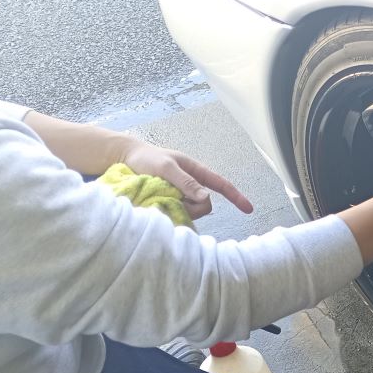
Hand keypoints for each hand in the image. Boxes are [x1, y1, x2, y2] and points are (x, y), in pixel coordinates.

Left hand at [121, 141, 253, 219]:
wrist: (123, 159)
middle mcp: (192, 186)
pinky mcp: (170, 204)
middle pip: (205, 205)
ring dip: (178, 208)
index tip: (248, 209)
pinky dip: (170, 212)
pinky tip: (158, 203)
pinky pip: (178, 214)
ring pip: (191, 212)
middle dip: (193, 207)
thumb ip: (186, 182)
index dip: (236, 197)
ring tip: (160, 196)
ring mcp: (181, 196)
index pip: (222, 185)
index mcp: (196, 172)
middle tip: (172, 198)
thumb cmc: (146, 158)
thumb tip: (206, 198)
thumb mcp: (166, 167)